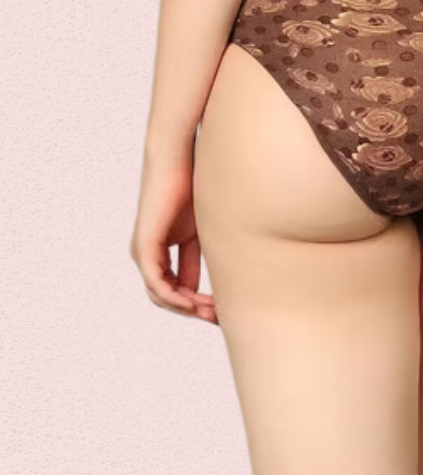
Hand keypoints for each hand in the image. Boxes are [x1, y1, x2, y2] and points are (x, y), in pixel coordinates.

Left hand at [130, 146, 217, 323]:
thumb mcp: (204, 228)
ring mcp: (144, 251)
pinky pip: (156, 283)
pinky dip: (175, 297)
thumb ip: (205, 252)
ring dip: (187, 307)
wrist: (179, 157)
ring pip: (161, 295)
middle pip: (169, 296)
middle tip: (219, 317)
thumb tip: (227, 275)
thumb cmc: (195, 183)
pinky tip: (194, 302)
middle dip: (195, 310)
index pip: (179, 287)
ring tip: (212, 311)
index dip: (200, 303)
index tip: (224, 310)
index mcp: (162, 249)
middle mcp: (148, 253)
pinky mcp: (144, 246)